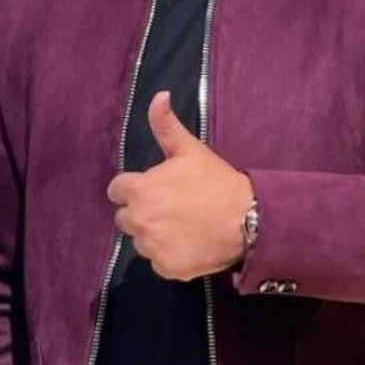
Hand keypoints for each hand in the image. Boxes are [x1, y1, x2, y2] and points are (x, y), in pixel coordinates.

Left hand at [107, 92, 253, 281]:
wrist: (248, 220)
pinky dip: (171, 256)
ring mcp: (152, 247)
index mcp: (139, 190)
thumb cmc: (216, 182)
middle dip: (142, 212)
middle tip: (171, 208)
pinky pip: (159, 262)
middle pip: (126, 219)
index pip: (117, 191)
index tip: (154, 190)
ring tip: (183, 226)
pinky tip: (190, 244)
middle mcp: (139, 220)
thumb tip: (159, 95)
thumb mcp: (190, 150)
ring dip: (155, 235)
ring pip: (142, 241)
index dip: (134, 189)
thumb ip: (166, 125)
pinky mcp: (167, 268)